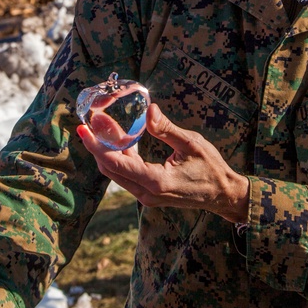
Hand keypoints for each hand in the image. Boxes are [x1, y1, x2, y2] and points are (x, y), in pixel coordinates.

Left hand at [77, 102, 249, 223]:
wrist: (223, 195)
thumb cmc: (211, 169)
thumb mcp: (192, 144)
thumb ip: (167, 129)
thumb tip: (148, 110)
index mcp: (156, 181)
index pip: (116, 163)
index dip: (96, 146)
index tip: (84, 129)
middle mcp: (147, 193)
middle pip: (110, 170)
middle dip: (96, 146)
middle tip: (88, 124)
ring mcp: (147, 197)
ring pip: (117, 174)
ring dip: (107, 152)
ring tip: (102, 127)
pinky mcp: (149, 195)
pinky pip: (127, 176)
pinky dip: (120, 158)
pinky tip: (122, 140)